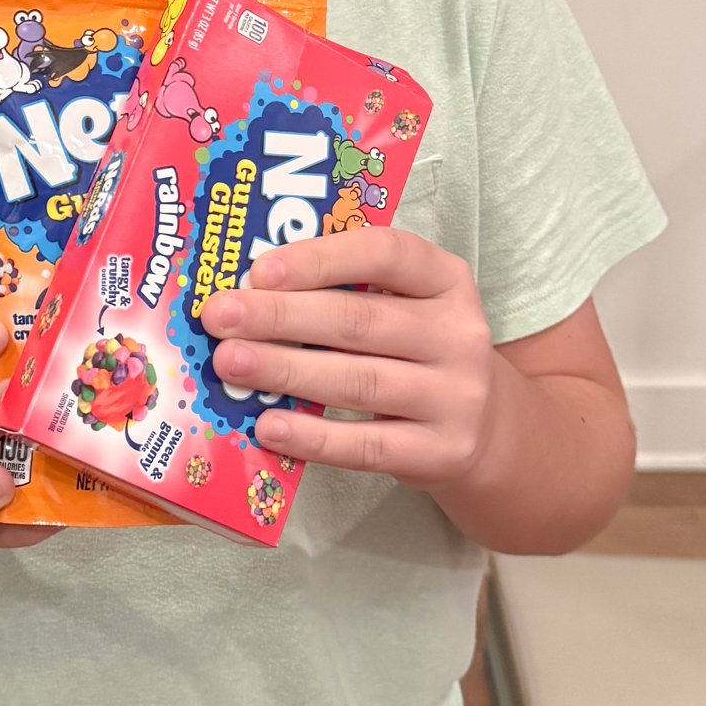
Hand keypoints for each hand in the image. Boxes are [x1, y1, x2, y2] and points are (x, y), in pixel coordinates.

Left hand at [201, 231, 499, 487]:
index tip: (259, 270)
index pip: (386, 253)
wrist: (486, 427)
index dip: (320, 259)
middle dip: (280, 317)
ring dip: (285, 370)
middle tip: (219, 317)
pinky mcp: (441, 452)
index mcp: (445, 279)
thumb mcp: (404, 305)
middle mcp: (458, 333)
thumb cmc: (418, 350)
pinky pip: (367, 445)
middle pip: (359, 320)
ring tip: (229, 364)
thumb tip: (249, 289)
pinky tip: (269, 426)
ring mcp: (455, 396)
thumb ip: (344, 291)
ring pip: (357, 381)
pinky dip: (314, 436)